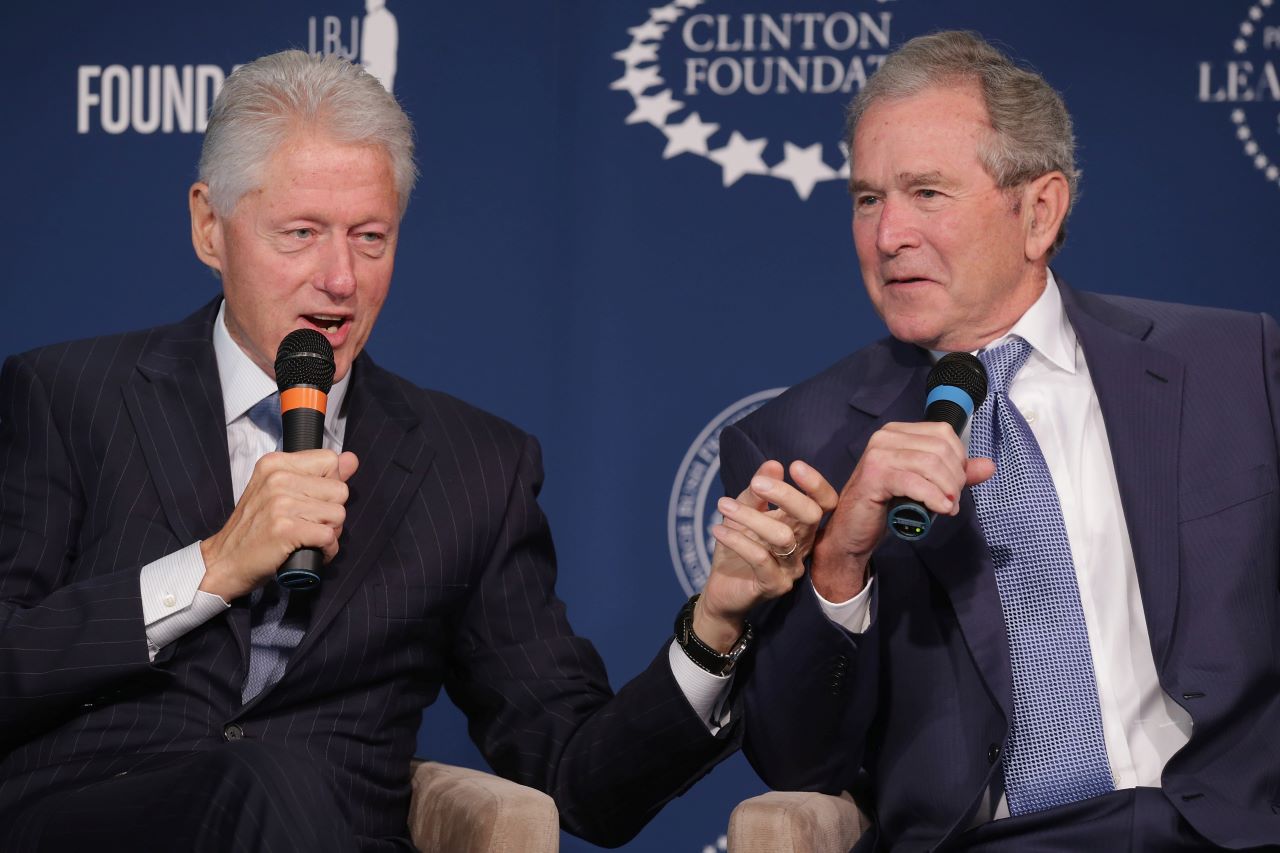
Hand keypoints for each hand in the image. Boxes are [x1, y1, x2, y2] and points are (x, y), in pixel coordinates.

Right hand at [198, 449, 358, 600]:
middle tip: (308, 524)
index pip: (330, 460)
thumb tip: (351, 459)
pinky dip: (326, 550)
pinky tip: (311, 551)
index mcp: (276, 463)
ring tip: (307, 538)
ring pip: (338, 515)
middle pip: (340, 491)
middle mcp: (278, 478)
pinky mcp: (285, 529)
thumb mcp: (279, 491)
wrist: (224, 561)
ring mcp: (281, 503)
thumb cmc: (254, 529)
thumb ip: (317, 474)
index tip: (311, 501)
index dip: (329, 485)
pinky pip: (329, 537)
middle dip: (332, 513)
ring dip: (330, 533)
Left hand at [695, 460, 837, 650]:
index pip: (825, 504)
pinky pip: (760, 559)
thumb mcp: (743, 512)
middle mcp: (803, 546)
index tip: (794, 466)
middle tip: (756, 484)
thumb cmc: (737, 547)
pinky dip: (737, 540)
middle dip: (786, 495)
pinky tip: (717, 529)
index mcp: (801, 526)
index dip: (817, 485)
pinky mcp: (774, 585)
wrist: (721, 589)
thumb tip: (773, 464)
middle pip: (811, 516)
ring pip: (783, 537)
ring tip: (723, 504)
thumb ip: (757, 492)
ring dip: (751, 516)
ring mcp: (791, 568)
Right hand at [811, 422, 993, 600]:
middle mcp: (885, 437)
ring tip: (948, 508)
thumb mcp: (924, 487)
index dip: (959, 459)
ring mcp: (878, 454)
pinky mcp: (874, 476)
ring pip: (930, 463)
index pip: (943, 433)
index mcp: (897, 433)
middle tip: (952, 501)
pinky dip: (934, 497)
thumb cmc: (885, 507)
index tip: (955, 485)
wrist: (851, 532)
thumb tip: (989, 466)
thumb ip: (954, 475)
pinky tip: (942, 509)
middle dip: (955, 477)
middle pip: (940, 448)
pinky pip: (915, 482)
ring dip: (947, 489)